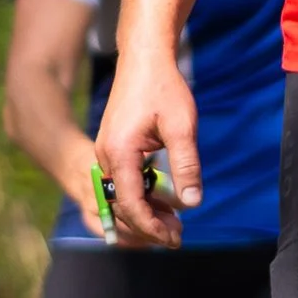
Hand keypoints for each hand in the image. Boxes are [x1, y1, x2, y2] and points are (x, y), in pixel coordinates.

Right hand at [93, 51, 198, 247]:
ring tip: (174, 226)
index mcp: (119, 152)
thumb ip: (187, 165)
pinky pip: (122, 182)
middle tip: (178, 238)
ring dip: (145, 214)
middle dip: (148, 226)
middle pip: (121, 205)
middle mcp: (105, 155)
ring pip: (121, 196)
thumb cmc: (164, 88)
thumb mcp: (182, 126)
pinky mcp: (113, 148)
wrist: (145, 58)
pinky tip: (163, 204)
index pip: (130, 203)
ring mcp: (106, 152)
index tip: (172, 239)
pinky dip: (141, 197)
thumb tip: (191, 203)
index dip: (150, 226)